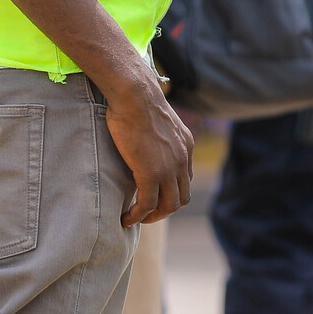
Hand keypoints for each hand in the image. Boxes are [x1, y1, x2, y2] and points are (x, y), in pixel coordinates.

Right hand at [103, 77, 194, 226]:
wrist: (135, 95)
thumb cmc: (138, 99)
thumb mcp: (158, 118)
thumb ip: (159, 133)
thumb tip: (147, 135)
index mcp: (186, 145)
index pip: (186, 179)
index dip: (171, 192)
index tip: (154, 196)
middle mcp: (182, 159)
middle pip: (181, 198)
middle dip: (164, 210)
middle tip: (146, 213)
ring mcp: (169, 168)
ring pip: (168, 206)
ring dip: (153, 217)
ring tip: (136, 217)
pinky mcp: (151, 173)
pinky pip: (147, 204)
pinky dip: (138, 216)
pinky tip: (126, 217)